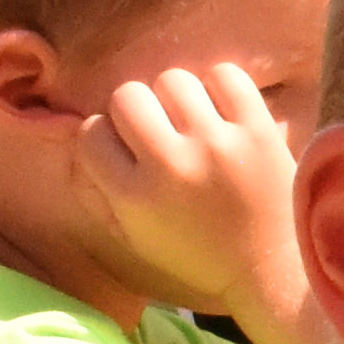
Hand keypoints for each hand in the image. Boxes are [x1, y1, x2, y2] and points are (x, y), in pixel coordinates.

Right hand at [87, 61, 313, 343]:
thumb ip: (97, 193)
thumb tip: (74, 139)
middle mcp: (171, 166)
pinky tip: (223, 111)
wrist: (269, 268)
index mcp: (134, 198)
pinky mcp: (257, 131)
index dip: (104, 136)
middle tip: (159, 130)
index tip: (124, 148)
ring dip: (178, 97)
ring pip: (173, 79)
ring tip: (193, 121)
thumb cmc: (198, 255)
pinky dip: (221, 86)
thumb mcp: (135, 237)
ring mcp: (216, 145)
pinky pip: (225, 75)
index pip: (90, 133)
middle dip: (137, 110)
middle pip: (127, 95)